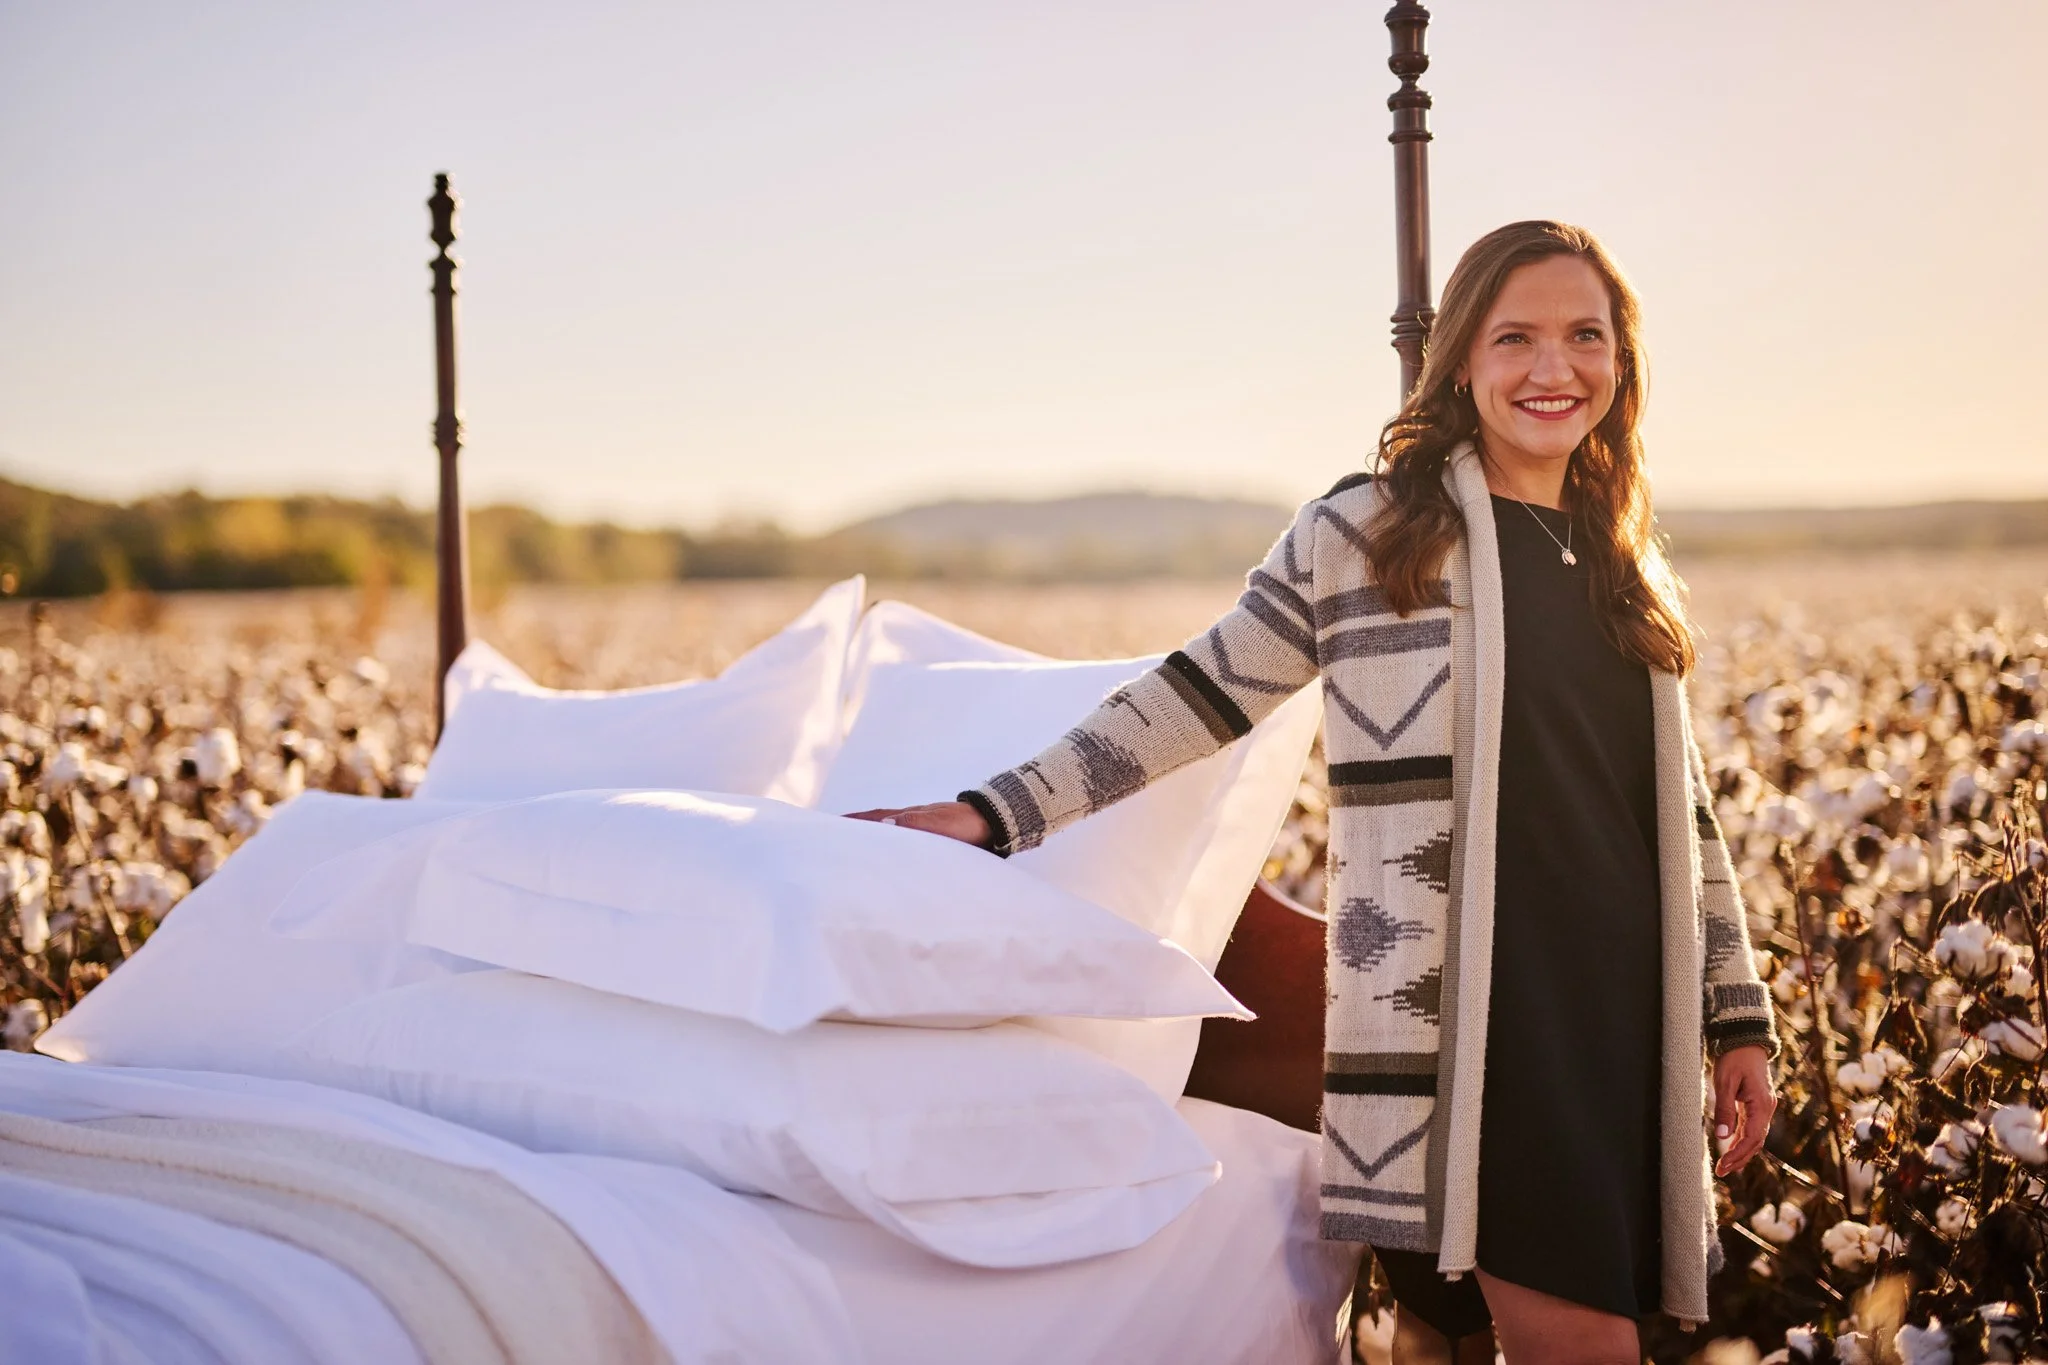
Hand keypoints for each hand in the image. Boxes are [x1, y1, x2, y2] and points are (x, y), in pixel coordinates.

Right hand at [844, 800, 992, 848]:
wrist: (997, 822)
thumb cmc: (968, 825)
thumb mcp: (941, 824)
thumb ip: (915, 824)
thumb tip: (884, 824)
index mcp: (911, 816)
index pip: (876, 818)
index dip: (853, 821)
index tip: (830, 825)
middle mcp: (914, 819)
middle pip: (879, 821)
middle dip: (856, 827)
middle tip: (834, 835)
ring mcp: (924, 827)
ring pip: (891, 830)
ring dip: (873, 835)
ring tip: (857, 845)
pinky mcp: (936, 838)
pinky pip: (906, 840)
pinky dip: (893, 843)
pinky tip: (894, 851)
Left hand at [1711, 1044, 1775, 1176]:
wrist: (1745, 1040)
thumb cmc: (1733, 1058)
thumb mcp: (1724, 1082)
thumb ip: (1725, 1109)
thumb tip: (1723, 1137)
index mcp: (1762, 1104)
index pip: (1752, 1137)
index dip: (1738, 1153)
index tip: (1724, 1165)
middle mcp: (1767, 1108)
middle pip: (1756, 1141)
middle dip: (1740, 1158)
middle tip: (1722, 1171)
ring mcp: (1764, 1107)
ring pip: (1755, 1136)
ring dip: (1741, 1152)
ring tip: (1725, 1166)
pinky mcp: (1758, 1104)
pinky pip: (1752, 1127)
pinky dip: (1742, 1140)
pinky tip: (1732, 1149)